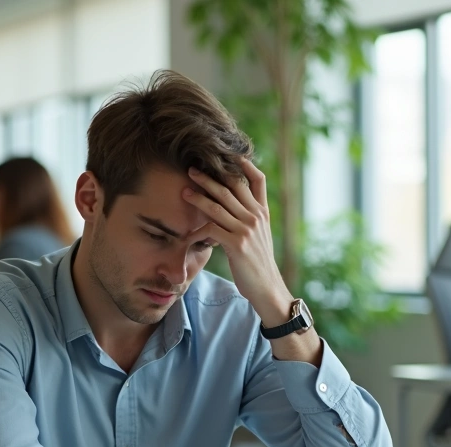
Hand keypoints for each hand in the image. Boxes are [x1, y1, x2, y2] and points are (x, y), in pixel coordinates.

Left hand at [182, 158, 292, 326]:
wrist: (267, 287)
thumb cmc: (258, 262)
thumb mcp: (260, 235)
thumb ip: (249, 217)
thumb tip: (232, 204)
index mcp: (263, 212)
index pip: (257, 180)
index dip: (244, 165)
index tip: (227, 154)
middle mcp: (256, 216)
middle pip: (231, 187)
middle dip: (210, 176)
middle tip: (192, 169)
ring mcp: (247, 229)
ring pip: (218, 205)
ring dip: (198, 197)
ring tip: (184, 191)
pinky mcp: (237, 244)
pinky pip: (212, 229)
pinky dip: (197, 230)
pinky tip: (187, 233)